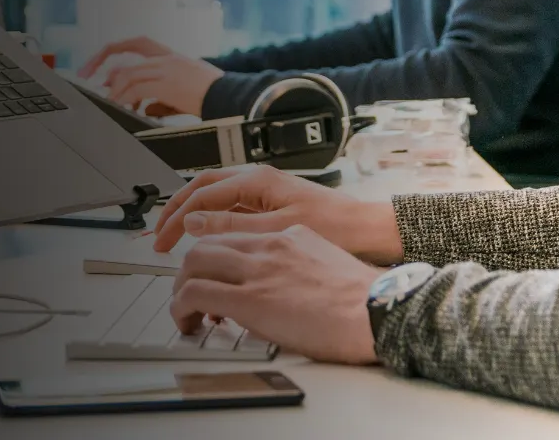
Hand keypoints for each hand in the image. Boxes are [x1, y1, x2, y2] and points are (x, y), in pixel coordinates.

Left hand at [81, 37, 221, 116]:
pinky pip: (137, 89)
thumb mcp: (185, 94)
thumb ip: (162, 100)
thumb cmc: (214, 97)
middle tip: (88, 76)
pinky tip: (122, 107)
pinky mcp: (168, 84)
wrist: (233, 98)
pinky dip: (125, 98)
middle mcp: (167, 58)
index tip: (100, 63)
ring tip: (108, 101)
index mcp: (171, 56)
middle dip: (101, 61)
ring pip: (128, 73)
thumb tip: (145, 109)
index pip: (138, 42)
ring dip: (114, 88)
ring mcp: (167, 69)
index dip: (116, 49)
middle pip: (126, 53)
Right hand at [152, 163, 403, 262]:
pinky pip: (232, 206)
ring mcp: (265, 190)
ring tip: (176, 235)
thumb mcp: (276, 230)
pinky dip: (212, 219)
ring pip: (216, 196)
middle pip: (203, 188)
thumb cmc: (335, 225)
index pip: (201, 194)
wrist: (368, 229)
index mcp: (256, 179)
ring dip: (193, 213)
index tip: (161, 240)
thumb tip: (194, 222)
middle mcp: (258, 179)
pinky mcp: (272, 203)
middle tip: (159, 235)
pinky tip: (209, 238)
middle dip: (176, 209)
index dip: (176, 218)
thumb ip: (233, 225)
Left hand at [170, 227, 383, 364]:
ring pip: (193, 263)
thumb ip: (296, 266)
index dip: (215, 258)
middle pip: (206, 244)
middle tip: (190, 293)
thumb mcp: (325, 264)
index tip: (212, 277)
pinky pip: (195, 293)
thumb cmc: (364, 300)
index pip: (235, 236)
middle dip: (189, 270)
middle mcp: (269, 247)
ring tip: (186, 312)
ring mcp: (258, 270)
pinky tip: (187, 322)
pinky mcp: (249, 298)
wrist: (377, 310)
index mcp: (289, 236)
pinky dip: (181, 307)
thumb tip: (281, 288)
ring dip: (181, 289)